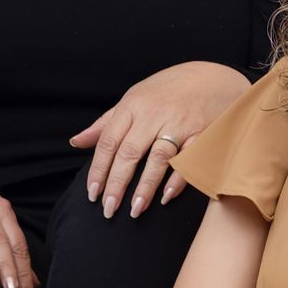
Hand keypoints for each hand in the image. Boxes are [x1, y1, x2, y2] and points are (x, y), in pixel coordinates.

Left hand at [72, 61, 248, 219]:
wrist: (210, 77)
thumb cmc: (166, 90)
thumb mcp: (133, 98)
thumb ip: (106, 123)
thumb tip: (77, 142)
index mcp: (133, 106)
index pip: (109, 141)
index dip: (99, 169)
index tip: (92, 193)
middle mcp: (154, 114)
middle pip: (130, 152)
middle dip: (117, 183)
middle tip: (108, 209)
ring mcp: (179, 123)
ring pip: (157, 158)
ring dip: (145, 186)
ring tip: (135, 210)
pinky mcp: (202, 132)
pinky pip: (188, 159)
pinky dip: (178, 178)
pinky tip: (166, 196)